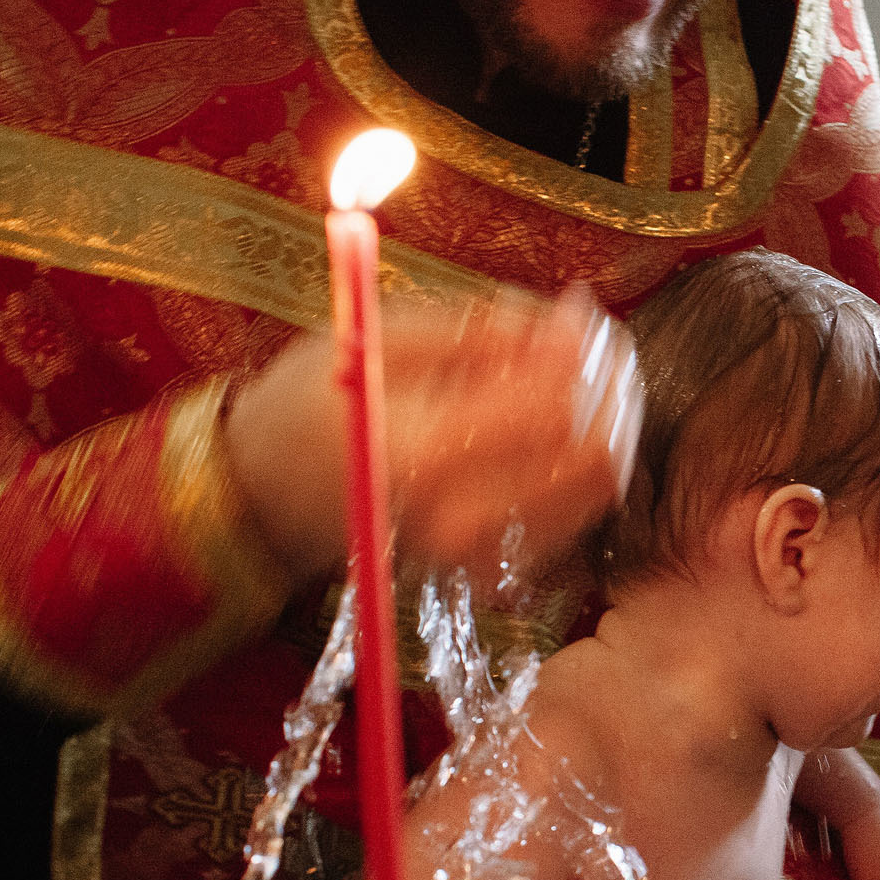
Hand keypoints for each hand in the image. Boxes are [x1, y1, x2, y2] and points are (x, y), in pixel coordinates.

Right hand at [225, 285, 640, 582]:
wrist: (268, 491)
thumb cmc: (315, 400)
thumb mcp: (379, 336)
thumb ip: (477, 329)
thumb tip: (569, 323)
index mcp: (425, 451)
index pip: (555, 406)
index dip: (585, 352)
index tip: (580, 312)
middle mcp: (458, 515)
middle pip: (593, 455)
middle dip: (611, 389)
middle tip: (598, 343)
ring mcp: (474, 552)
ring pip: (596, 488)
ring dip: (607, 423)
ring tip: (579, 375)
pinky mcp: (484, 567)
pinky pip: (572, 517)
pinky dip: (580, 463)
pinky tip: (553, 427)